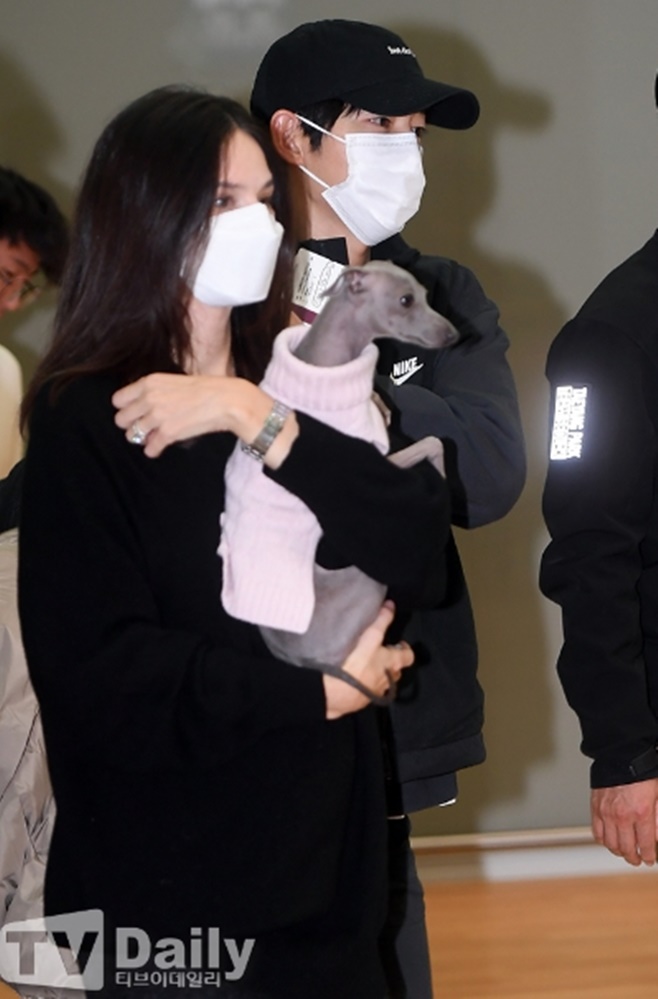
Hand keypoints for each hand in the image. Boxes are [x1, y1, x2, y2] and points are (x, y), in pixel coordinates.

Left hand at [112, 373, 296, 461]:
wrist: (227, 400)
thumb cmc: (206, 389)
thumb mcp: (174, 381)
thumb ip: (155, 391)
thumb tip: (143, 407)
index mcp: (149, 382)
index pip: (118, 400)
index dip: (126, 408)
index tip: (135, 413)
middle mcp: (149, 398)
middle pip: (121, 419)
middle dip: (131, 425)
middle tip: (144, 427)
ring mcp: (157, 416)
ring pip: (131, 435)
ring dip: (141, 438)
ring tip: (153, 437)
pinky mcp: (167, 433)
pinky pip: (149, 448)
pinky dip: (153, 450)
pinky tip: (159, 448)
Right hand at [323, 601, 412, 719]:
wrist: (336, 693)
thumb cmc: (357, 662)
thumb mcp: (371, 637)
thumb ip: (381, 621)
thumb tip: (391, 605)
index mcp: (393, 664)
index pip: (409, 657)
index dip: (406, 649)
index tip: (398, 644)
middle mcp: (388, 680)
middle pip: (396, 671)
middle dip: (391, 663)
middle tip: (380, 654)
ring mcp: (375, 693)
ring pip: (383, 683)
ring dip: (379, 676)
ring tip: (365, 667)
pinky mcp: (361, 701)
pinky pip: (367, 692)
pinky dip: (364, 686)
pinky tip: (352, 681)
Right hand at [591, 779, 657, 865]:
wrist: (621, 756)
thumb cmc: (641, 773)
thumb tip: (656, 836)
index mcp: (641, 813)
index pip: (645, 845)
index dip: (649, 856)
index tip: (650, 860)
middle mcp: (623, 816)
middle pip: (627, 849)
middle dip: (634, 858)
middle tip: (638, 859)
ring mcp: (607, 813)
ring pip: (611, 845)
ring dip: (619, 852)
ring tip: (624, 852)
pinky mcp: (595, 808)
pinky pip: (597, 833)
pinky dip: (604, 841)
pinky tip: (610, 841)